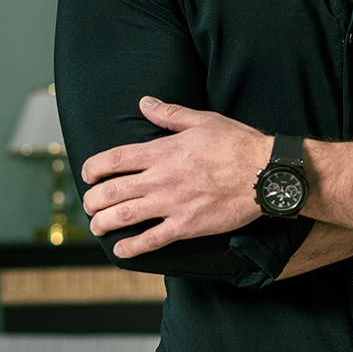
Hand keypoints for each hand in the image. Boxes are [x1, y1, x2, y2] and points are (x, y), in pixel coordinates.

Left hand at [81, 97, 272, 257]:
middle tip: (89, 204)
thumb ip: (170, 113)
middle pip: (112, 191)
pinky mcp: (187, 226)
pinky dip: (132, 247)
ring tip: (96, 226)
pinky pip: (152, 240)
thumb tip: (145, 102)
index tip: (87, 173)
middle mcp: (161, 179)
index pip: (114, 159)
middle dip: (92, 199)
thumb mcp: (203, 120)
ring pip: (124, 216)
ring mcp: (172, 204)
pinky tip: (121, 249)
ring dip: (103, 222)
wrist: (265, 174)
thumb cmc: (238, 144)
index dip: (93, 167)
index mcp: (163, 152)